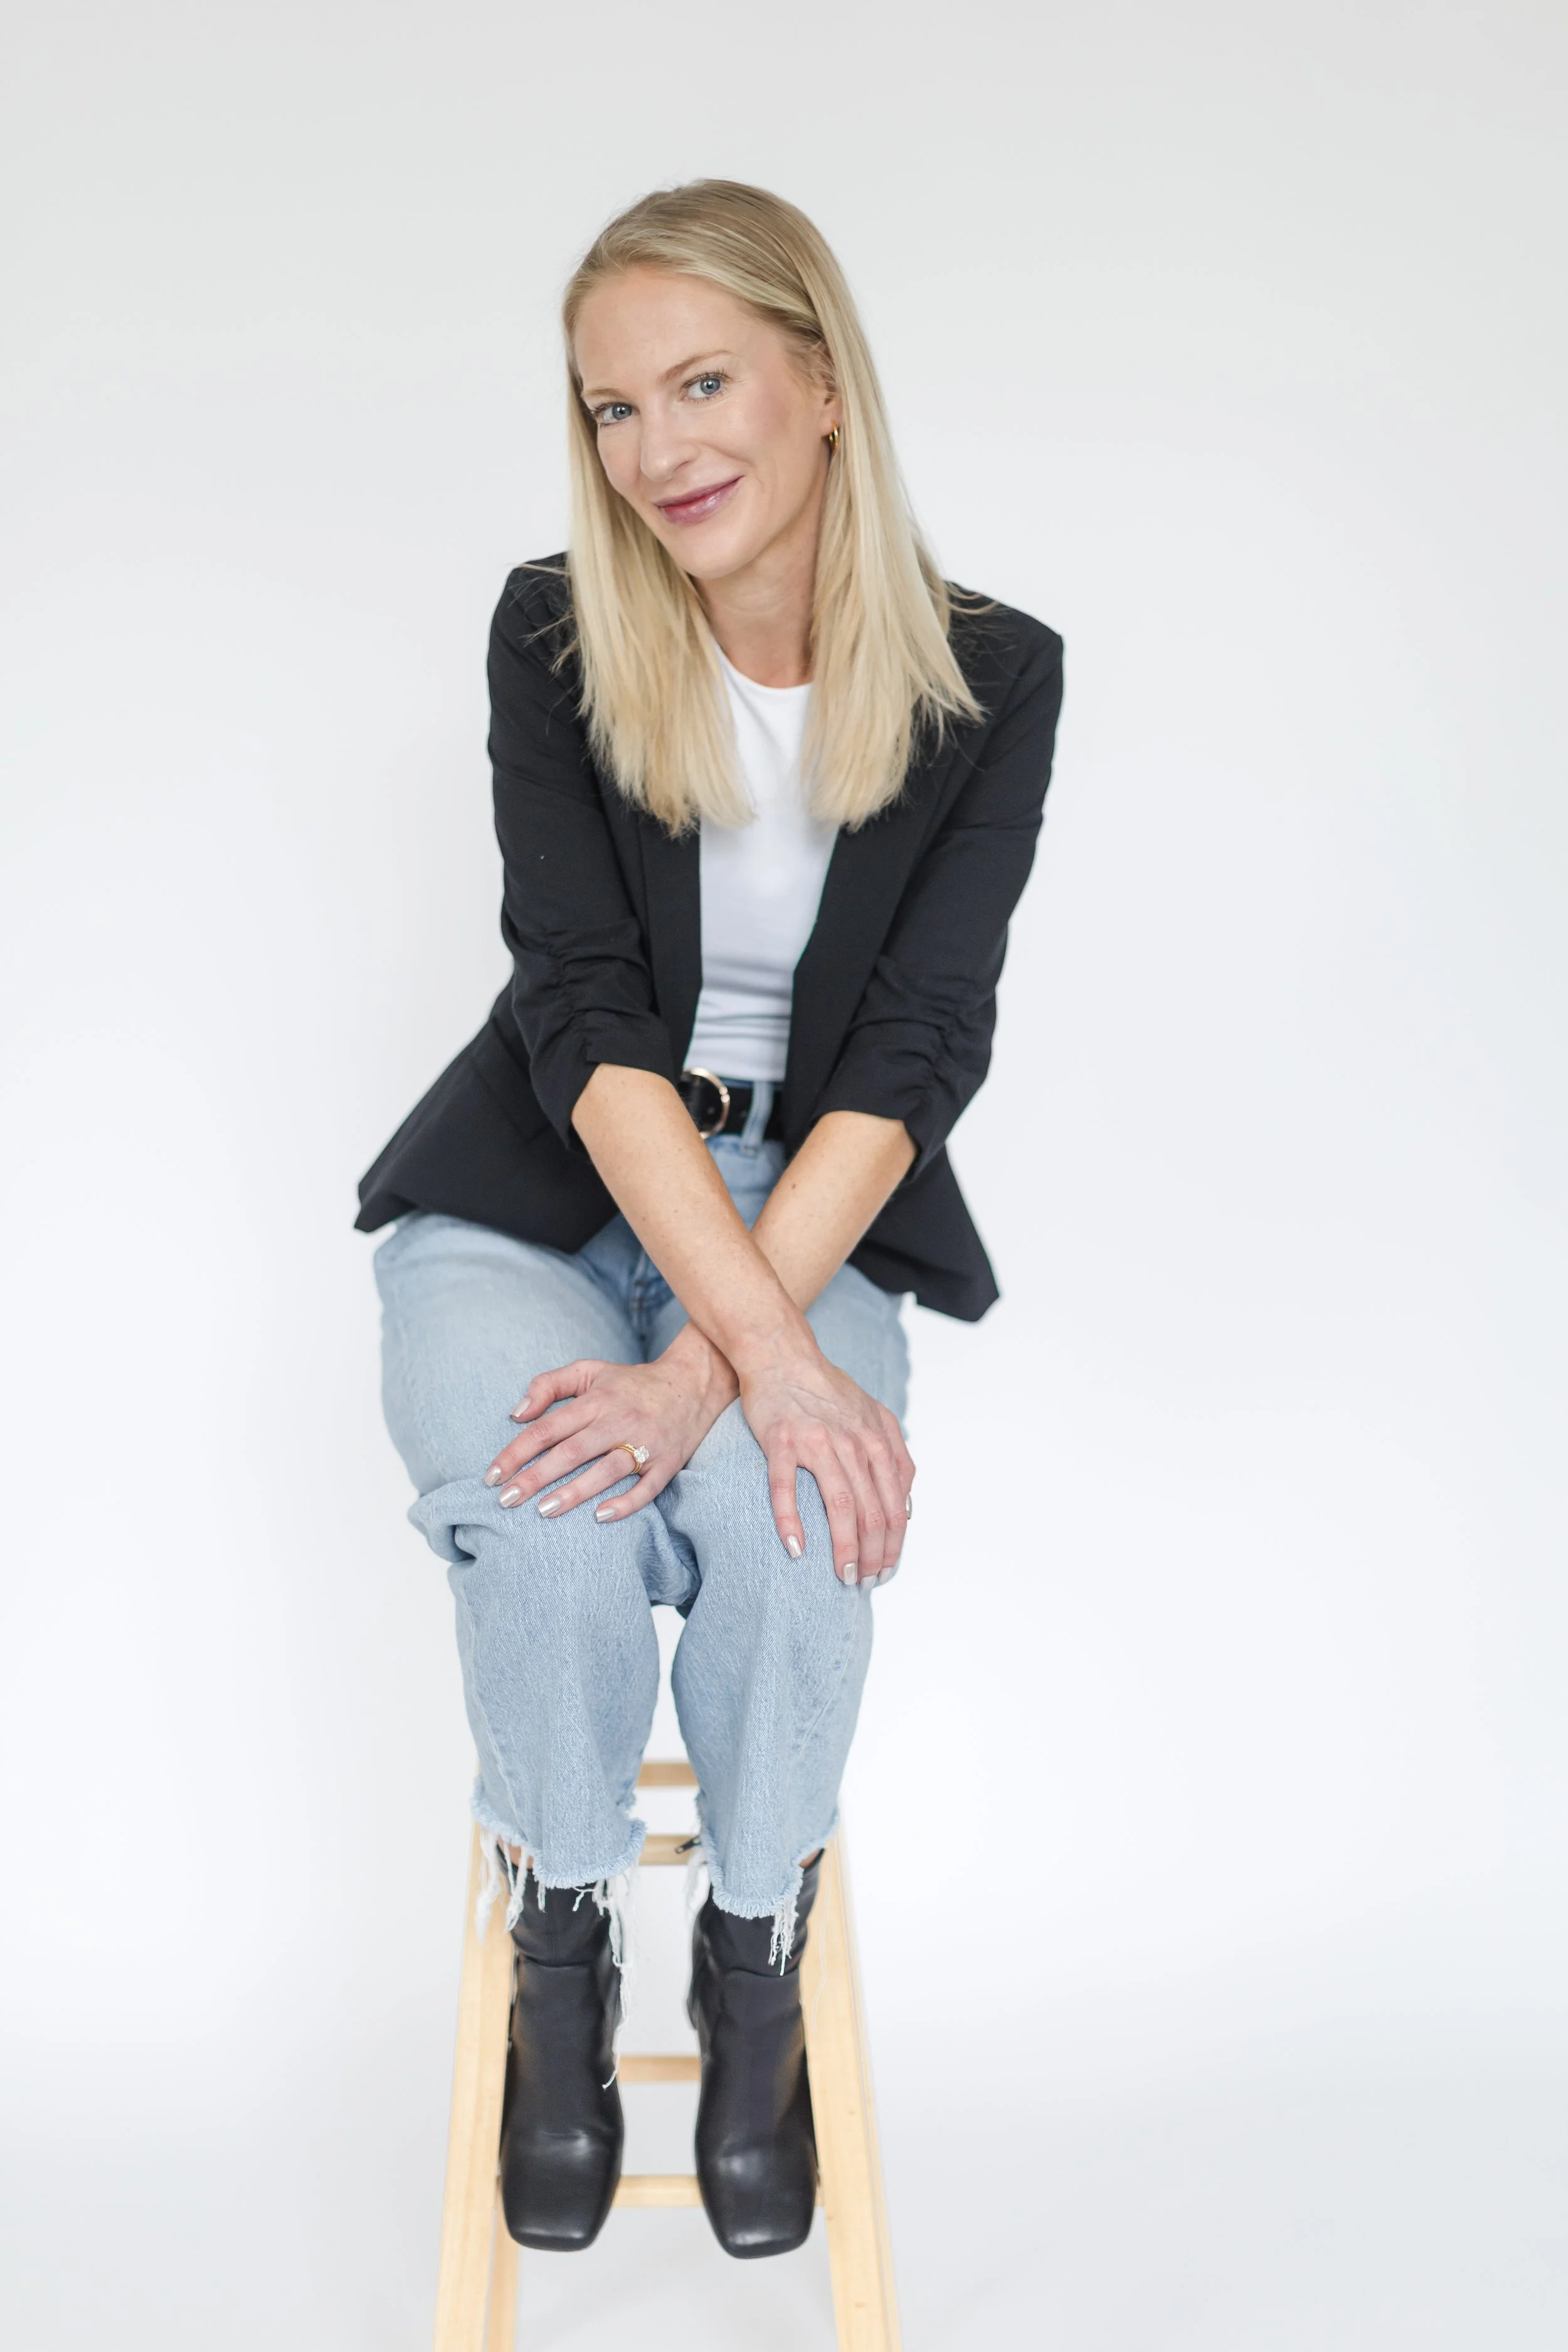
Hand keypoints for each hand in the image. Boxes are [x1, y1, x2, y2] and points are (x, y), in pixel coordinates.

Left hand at [482, 1323, 736, 1520]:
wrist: (694, 1383)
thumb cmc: (631, 1383)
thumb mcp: (589, 1371)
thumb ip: (549, 1385)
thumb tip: (516, 1414)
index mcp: (596, 1400)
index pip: (547, 1428)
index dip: (516, 1452)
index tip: (491, 1476)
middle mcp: (619, 1421)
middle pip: (570, 1452)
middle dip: (535, 1477)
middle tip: (505, 1502)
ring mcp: (645, 1443)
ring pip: (606, 1470)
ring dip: (574, 1492)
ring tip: (544, 1511)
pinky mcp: (668, 1463)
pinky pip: (647, 1488)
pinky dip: (626, 1503)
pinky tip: (601, 1517)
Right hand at [738, 1345, 914, 1586]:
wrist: (783, 1355)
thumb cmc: (826, 1390)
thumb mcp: (875, 1416)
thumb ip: (896, 1457)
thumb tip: (909, 1507)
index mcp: (878, 1441)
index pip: (896, 1507)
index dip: (894, 1546)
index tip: (887, 1572)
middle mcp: (854, 1442)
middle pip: (873, 1513)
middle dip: (875, 1556)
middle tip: (865, 1584)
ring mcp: (818, 1441)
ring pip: (839, 1506)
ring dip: (845, 1549)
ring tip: (844, 1576)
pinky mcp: (781, 1440)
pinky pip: (786, 1487)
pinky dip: (791, 1521)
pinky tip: (795, 1549)